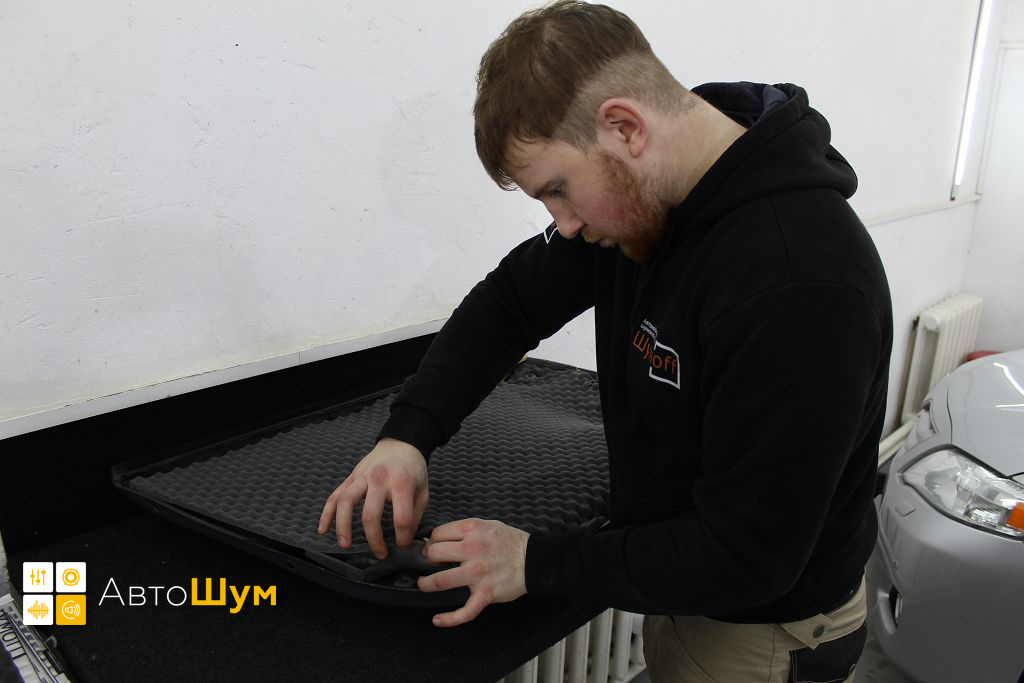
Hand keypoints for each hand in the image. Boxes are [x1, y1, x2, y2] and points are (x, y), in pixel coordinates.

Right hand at [317, 438, 428, 558]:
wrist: (401, 444)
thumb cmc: (413, 469)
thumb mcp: (422, 491)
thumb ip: (415, 515)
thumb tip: (405, 539)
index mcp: (401, 483)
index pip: (401, 517)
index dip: (402, 537)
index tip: (402, 545)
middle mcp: (379, 479)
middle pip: (370, 514)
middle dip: (374, 539)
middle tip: (379, 554)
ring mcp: (361, 477)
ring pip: (346, 503)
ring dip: (343, 526)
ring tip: (345, 545)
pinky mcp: (350, 477)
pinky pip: (334, 496)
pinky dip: (326, 514)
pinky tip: (323, 530)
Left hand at [417, 518, 528, 626]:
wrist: (534, 559)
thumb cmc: (509, 541)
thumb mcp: (487, 524)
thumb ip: (465, 531)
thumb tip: (440, 540)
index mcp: (472, 530)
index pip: (438, 534)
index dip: (432, 541)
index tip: (433, 548)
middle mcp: (473, 550)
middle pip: (435, 554)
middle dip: (428, 559)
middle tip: (431, 564)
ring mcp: (478, 573)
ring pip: (441, 581)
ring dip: (427, 584)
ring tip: (424, 584)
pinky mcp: (486, 593)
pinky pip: (466, 610)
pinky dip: (450, 619)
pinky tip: (437, 620)